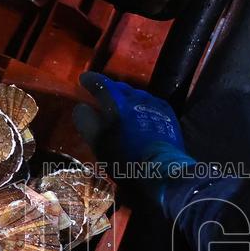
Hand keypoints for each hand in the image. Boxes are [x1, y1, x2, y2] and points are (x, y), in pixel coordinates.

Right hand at [74, 72, 188, 164]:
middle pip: (120, 88)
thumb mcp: (97, 142)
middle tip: (101, 93)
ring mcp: (154, 106)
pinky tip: (141, 112)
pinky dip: (142, 105)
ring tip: (121, 103)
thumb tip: (82, 107)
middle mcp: (137, 98)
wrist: (160, 171)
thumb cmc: (124, 158)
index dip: (91, 80)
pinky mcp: (168, 116)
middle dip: (109, 89)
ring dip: (126, 97)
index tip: (83, 79)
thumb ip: (86, 121)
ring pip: (137, 95)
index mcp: (117, 102)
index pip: (101, 84)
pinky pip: (152, 104)